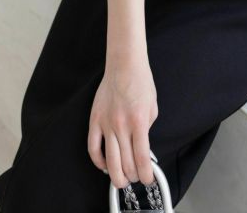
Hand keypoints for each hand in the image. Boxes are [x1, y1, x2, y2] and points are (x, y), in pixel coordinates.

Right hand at [88, 58, 157, 188]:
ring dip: (116, 175)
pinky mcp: (95, 120)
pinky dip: (98, 161)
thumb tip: (142, 146)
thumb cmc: (141, 82)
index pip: (141, 158)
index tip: (148, 178)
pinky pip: (93, 147)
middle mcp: (122, 126)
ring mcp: (106, 124)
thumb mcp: (153, 107)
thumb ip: (147, 128)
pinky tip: (105, 165)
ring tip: (121, 180)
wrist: (125, 66)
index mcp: (139, 122)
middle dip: (133, 176)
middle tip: (136, 178)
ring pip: (109, 160)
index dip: (146, 174)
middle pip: (125, 163)